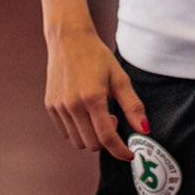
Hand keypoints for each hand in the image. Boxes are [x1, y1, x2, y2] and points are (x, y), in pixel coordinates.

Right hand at [44, 25, 148, 157]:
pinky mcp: (50, 106)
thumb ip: (133, 106)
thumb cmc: (97, 56)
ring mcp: (58, 106)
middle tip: (113, 118)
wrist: (68, 40)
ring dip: (92, 136)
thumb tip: (145, 129)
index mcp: (93, 97)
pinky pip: (65, 132)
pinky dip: (78, 130)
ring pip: (78, 141)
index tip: (129, 154)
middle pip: (92, 144)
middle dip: (107, 140)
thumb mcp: (120, 78)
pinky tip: (84, 112)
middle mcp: (72, 105)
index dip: (120, 151)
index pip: (107, 137)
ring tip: (98, 114)